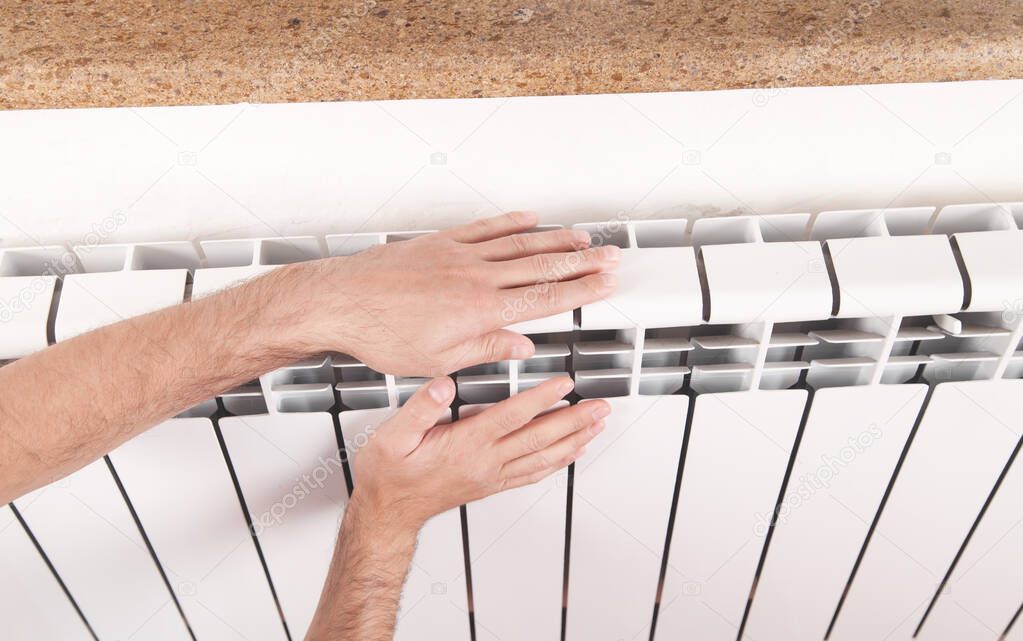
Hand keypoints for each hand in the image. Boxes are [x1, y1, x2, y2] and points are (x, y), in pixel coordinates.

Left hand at [272, 212, 619, 375]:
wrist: (340, 303)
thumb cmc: (380, 334)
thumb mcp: (438, 360)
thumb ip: (485, 349)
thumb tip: (520, 346)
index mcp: (479, 311)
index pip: (543, 300)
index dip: (580, 291)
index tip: (604, 284)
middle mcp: (475, 277)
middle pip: (541, 267)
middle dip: (581, 263)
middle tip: (609, 256)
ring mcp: (459, 255)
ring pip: (519, 244)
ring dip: (554, 241)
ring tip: (582, 239)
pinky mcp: (440, 243)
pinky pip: (484, 228)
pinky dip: (510, 222)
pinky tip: (529, 218)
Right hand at [351, 375, 609, 530]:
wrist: (388, 512)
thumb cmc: (389, 474)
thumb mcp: (393, 436)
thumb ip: (420, 408)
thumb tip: (444, 384)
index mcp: (465, 445)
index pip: (512, 417)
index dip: (542, 398)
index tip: (565, 383)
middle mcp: (485, 462)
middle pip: (539, 438)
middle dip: (574, 420)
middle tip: (600, 405)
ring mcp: (491, 475)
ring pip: (542, 457)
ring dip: (574, 440)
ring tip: (597, 425)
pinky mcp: (491, 484)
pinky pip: (533, 473)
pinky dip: (558, 462)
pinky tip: (571, 453)